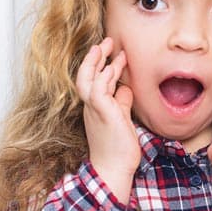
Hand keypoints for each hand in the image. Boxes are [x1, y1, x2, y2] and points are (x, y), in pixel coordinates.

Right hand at [76, 37, 138, 203]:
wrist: (113, 169)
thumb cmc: (117, 149)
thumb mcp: (121, 119)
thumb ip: (122, 103)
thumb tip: (125, 88)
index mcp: (95, 108)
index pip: (93, 81)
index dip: (100, 65)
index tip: (111, 52)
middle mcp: (91, 107)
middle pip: (85, 75)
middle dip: (95, 57)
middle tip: (106, 41)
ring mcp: (94, 109)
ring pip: (88, 78)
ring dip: (98, 61)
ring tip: (108, 46)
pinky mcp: (102, 113)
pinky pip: (99, 89)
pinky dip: (105, 76)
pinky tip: (114, 67)